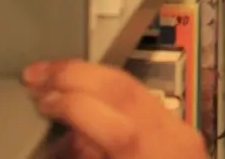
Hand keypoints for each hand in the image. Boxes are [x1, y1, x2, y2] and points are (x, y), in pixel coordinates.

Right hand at [21, 59, 207, 158]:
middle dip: (80, 76)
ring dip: (93, 79)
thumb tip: (71, 139)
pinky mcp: (184, 133)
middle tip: (40, 73)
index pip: (120, 124)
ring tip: (57, 77)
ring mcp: (184, 133)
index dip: (77, 106)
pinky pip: (144, 102)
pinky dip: (112, 95)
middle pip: (128, 91)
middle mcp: (177, 140)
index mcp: (158, 158)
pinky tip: (88, 93)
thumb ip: (90, 158)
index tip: (43, 99)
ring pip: (137, 89)